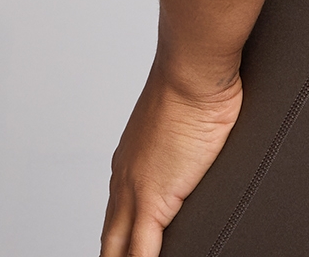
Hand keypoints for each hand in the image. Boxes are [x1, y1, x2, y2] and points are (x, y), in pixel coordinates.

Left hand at [101, 60, 243, 256]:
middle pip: (110, 238)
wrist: (194, 69)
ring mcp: (135, 191)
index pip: (117, 214)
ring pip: (116, 248)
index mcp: (129, 160)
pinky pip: (141, 252)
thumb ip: (182, 140)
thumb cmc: (195, 82)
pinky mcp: (153, 200)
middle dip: (112, 256)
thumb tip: (198, 141)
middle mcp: (125, 178)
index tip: (121, 251)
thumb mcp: (182, 120)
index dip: (117, 241)